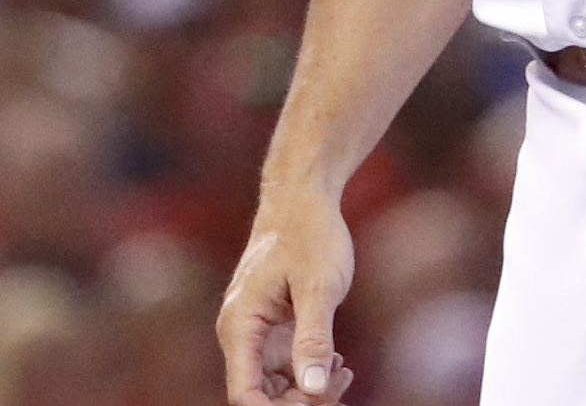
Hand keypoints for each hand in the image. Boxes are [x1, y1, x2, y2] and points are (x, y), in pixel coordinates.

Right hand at [218, 181, 358, 405]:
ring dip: (310, 390)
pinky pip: (289, 369)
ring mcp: (259, 335)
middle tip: (341, 387)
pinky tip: (340, 365)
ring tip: (345, 373)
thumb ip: (313, 338)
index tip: (314, 405)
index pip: (244, 392)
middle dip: (300, 401)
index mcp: (240, 326)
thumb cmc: (308, 234)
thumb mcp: (318, 286)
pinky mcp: (276, 330)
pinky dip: (313, 373)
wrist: (304, 200)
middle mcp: (242, 336)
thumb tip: (313, 388)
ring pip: (277, 386)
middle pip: (263, 395)